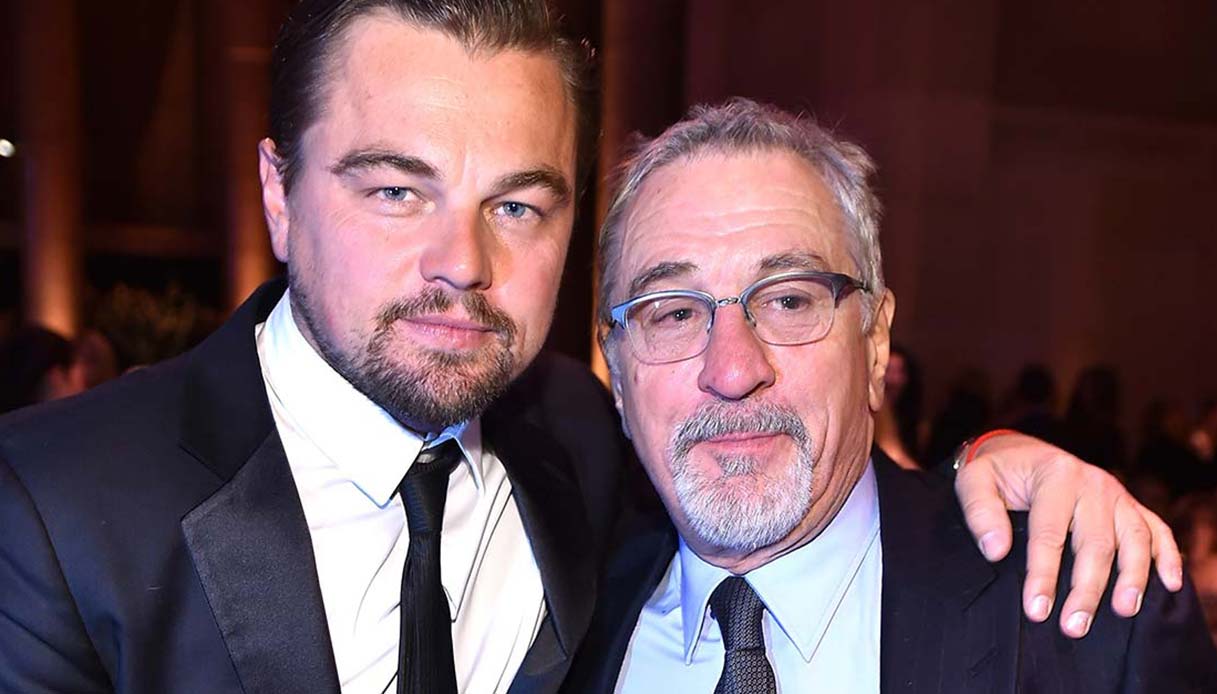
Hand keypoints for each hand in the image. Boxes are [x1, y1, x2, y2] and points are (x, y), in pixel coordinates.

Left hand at [954, 432, 1182, 637]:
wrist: (1021, 452)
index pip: (1050, 533)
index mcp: (1055, 476)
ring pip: (1134, 539)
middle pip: (1095, 543)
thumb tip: (995, 551)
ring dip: (1132, 578)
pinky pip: (1157, 530)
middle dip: (1086, 590)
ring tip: (1124, 612)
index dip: (1043, 574)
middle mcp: (1092, 483)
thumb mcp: (973, 480)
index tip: (1036, 609)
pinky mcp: (1129, 505)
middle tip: (1073, 627)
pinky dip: (1167, 556)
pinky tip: (1169, 584)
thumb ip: (980, 513)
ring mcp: (1116, 494)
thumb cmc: (996, 472)